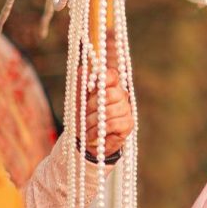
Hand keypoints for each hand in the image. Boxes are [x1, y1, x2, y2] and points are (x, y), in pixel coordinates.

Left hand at [76, 33, 133, 157]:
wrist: (86, 138)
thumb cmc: (83, 115)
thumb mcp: (77, 98)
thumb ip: (81, 82)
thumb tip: (84, 69)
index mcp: (110, 85)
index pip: (111, 75)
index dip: (102, 79)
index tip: (90, 89)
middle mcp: (121, 95)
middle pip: (110, 94)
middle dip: (92, 106)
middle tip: (84, 114)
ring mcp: (126, 109)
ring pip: (109, 111)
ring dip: (93, 121)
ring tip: (86, 127)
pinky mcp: (128, 124)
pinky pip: (113, 124)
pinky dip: (98, 130)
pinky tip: (92, 134)